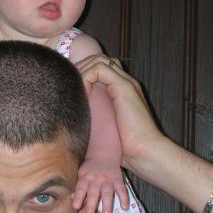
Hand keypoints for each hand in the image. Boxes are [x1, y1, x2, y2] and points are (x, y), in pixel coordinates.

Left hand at [73, 158, 128, 212]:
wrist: (104, 154)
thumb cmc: (90, 169)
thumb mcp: (82, 175)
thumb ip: (79, 188)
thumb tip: (71, 199)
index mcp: (86, 178)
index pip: (81, 188)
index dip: (78, 197)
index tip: (75, 207)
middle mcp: (96, 179)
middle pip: (93, 193)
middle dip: (91, 205)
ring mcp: (108, 180)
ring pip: (107, 192)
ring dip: (107, 204)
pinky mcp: (118, 180)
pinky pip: (122, 189)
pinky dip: (124, 198)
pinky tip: (124, 207)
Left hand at [76, 55, 162, 172]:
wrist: (144, 152)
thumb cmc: (125, 147)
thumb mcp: (104, 126)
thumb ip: (94, 115)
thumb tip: (72, 115)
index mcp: (122, 90)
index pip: (100, 68)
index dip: (83, 74)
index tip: (70, 89)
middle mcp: (125, 82)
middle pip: (98, 60)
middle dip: (80, 69)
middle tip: (68, 86)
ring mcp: (126, 83)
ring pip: (98, 60)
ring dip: (81, 71)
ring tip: (74, 89)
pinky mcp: (125, 87)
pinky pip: (100, 69)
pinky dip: (86, 77)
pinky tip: (83, 94)